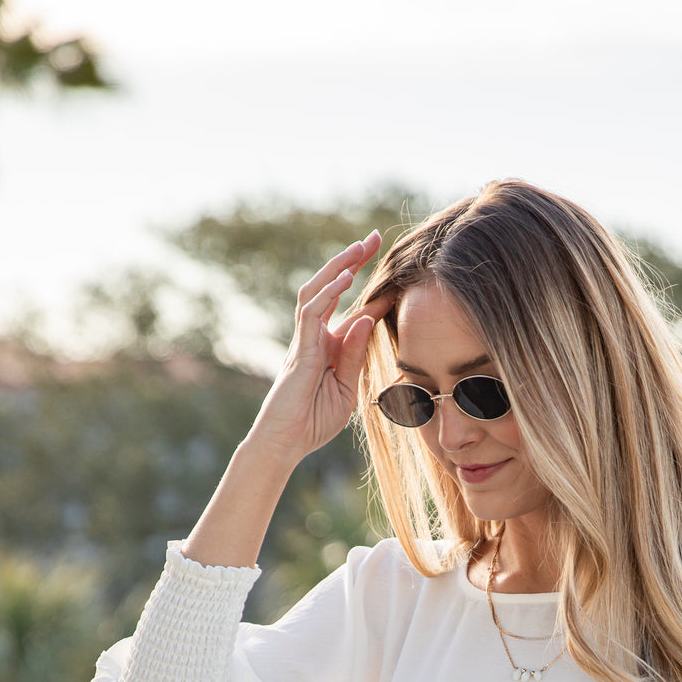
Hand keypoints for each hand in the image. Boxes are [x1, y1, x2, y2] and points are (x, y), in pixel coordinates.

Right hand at [246, 231, 392, 467]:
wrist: (284, 443)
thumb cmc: (312, 422)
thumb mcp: (346, 389)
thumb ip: (356, 356)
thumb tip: (368, 319)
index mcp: (330, 348)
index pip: (354, 311)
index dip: (373, 291)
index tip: (397, 273)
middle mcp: (316, 337)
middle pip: (332, 288)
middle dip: (352, 261)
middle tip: (375, 238)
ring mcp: (305, 341)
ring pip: (317, 291)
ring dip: (338, 266)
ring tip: (360, 246)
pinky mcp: (298, 351)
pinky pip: (311, 314)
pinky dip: (328, 294)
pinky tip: (345, 278)